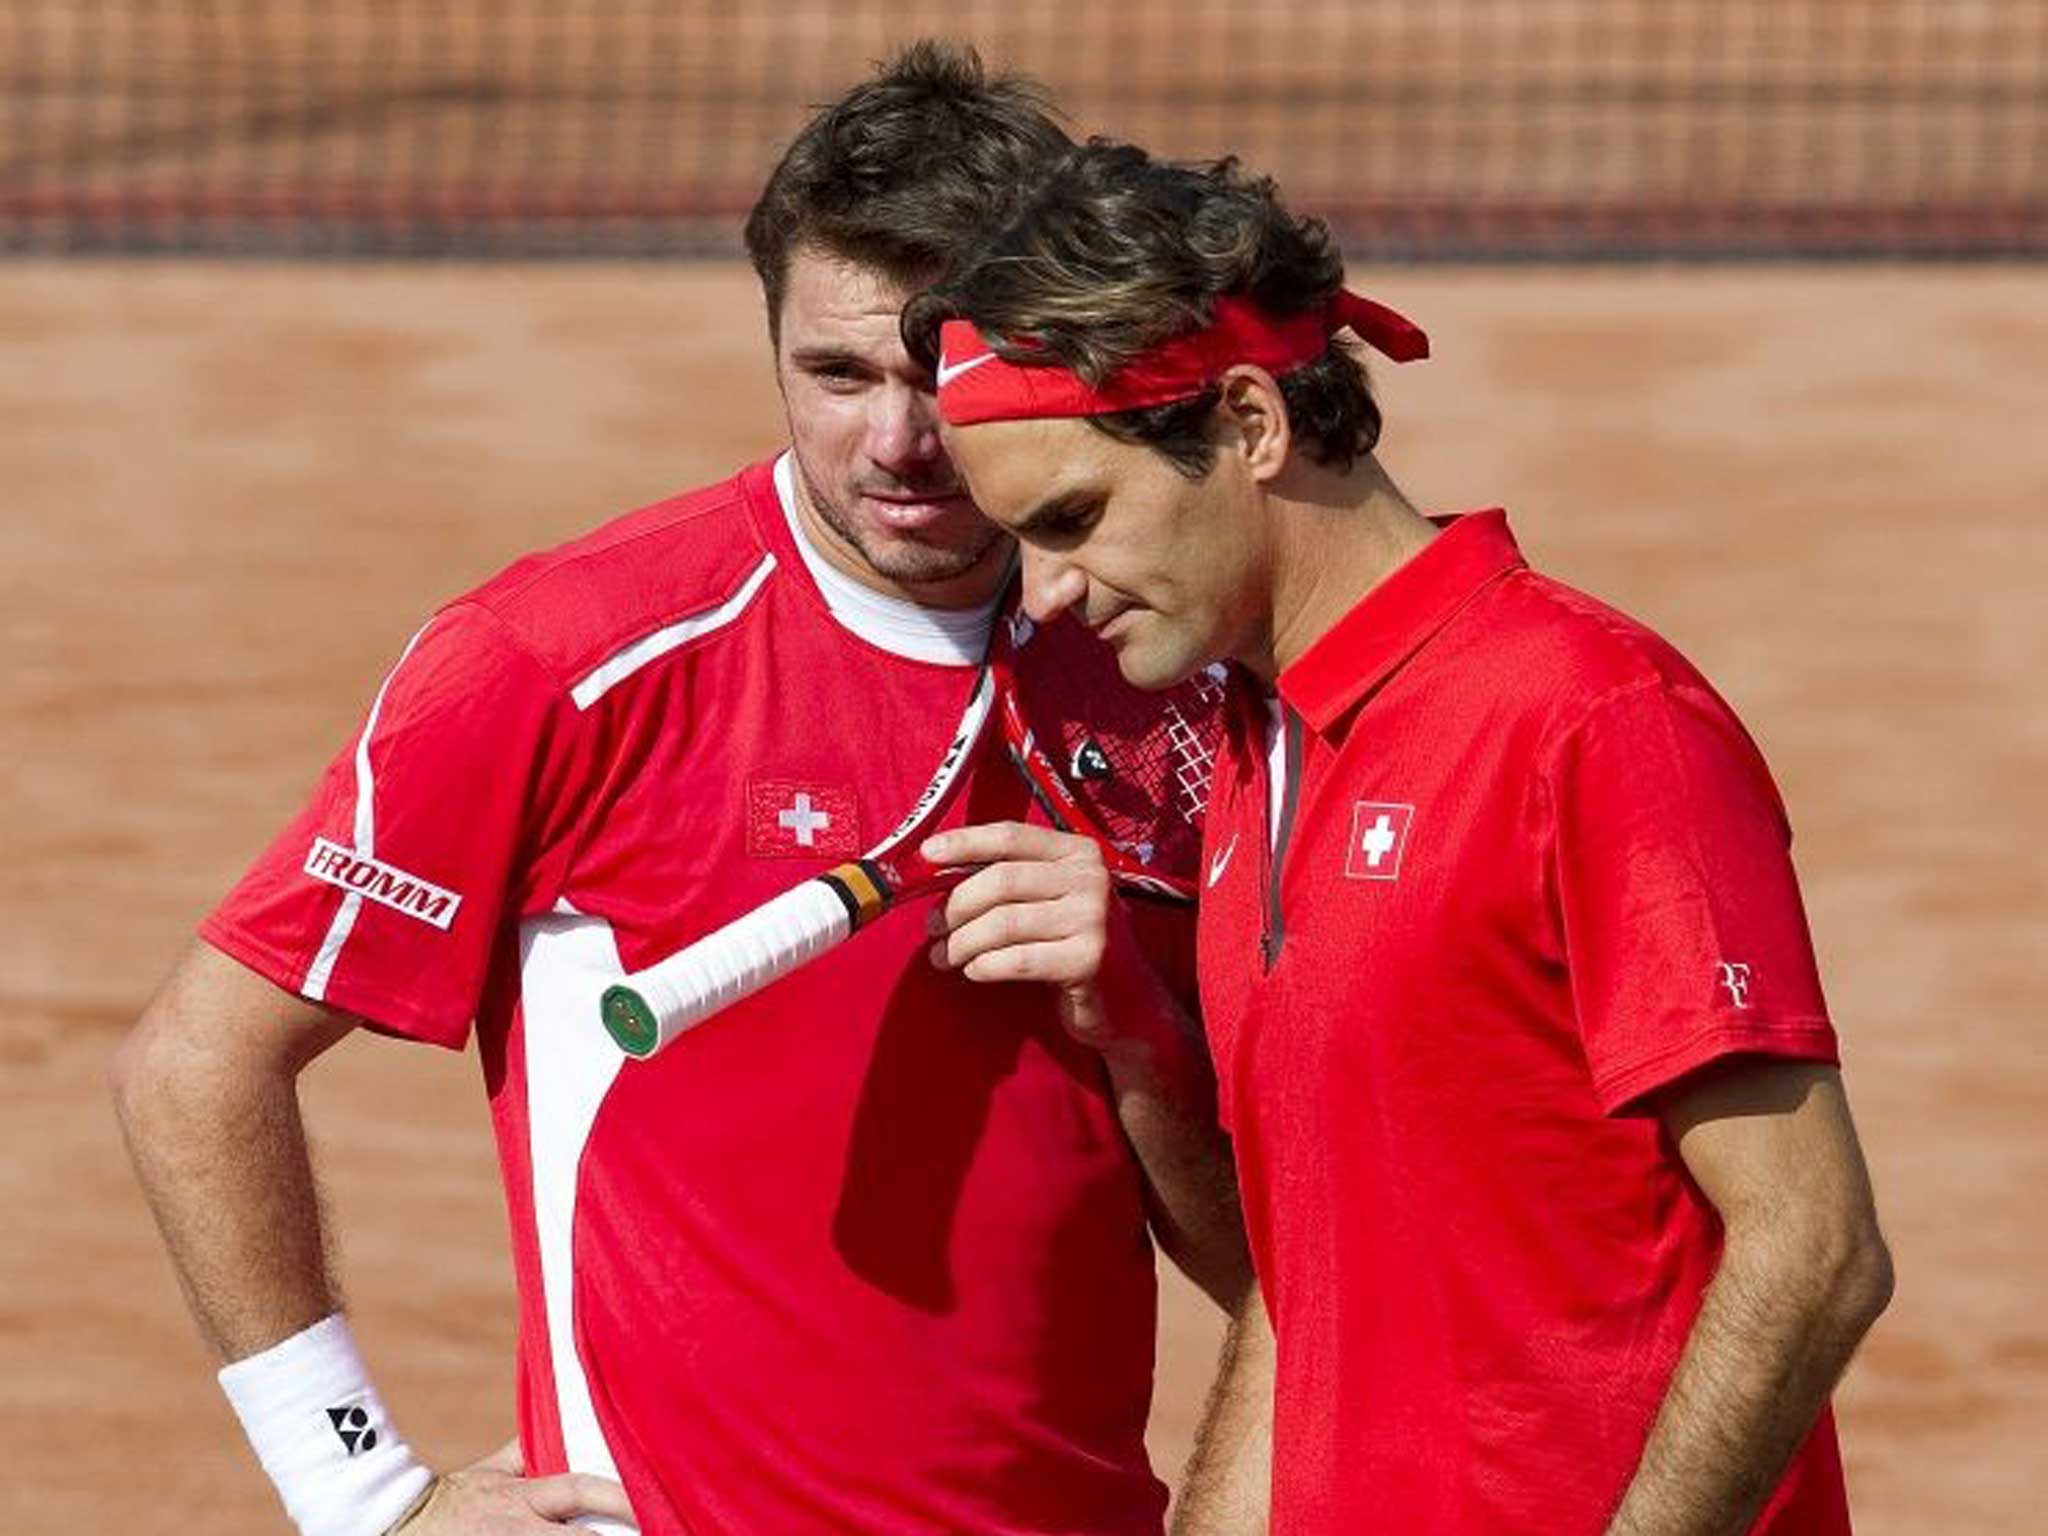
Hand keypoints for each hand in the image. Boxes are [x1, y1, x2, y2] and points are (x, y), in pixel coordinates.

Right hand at [389, 1438, 637, 1531]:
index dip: (619, 1496)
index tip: (652, 1504)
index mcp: (523, 1496)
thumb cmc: (452, 1500)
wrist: (397, 1525)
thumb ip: (529, 1453)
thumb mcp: (491, 1473)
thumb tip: (565, 1426)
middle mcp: (519, 1529)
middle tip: (659, 1530)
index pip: (580, 1488)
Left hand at [921, 821, 1158, 1056]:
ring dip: (962, 942)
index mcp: (1079, 852)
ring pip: (1002, 923)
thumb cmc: (1073, 945)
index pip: (1011, 836)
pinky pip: (1016, 960)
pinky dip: (985, 967)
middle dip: (955, 905)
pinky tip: (974, 972)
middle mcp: (1091, 878)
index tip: (927, 855)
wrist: (1128, 1003)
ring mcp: (1093, 918)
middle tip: (933, 928)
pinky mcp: (1088, 960)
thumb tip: (939, 873)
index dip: (965, 843)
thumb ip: (1010, 880)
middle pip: (1001, 880)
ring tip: (945, 956)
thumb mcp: (1052, 900)